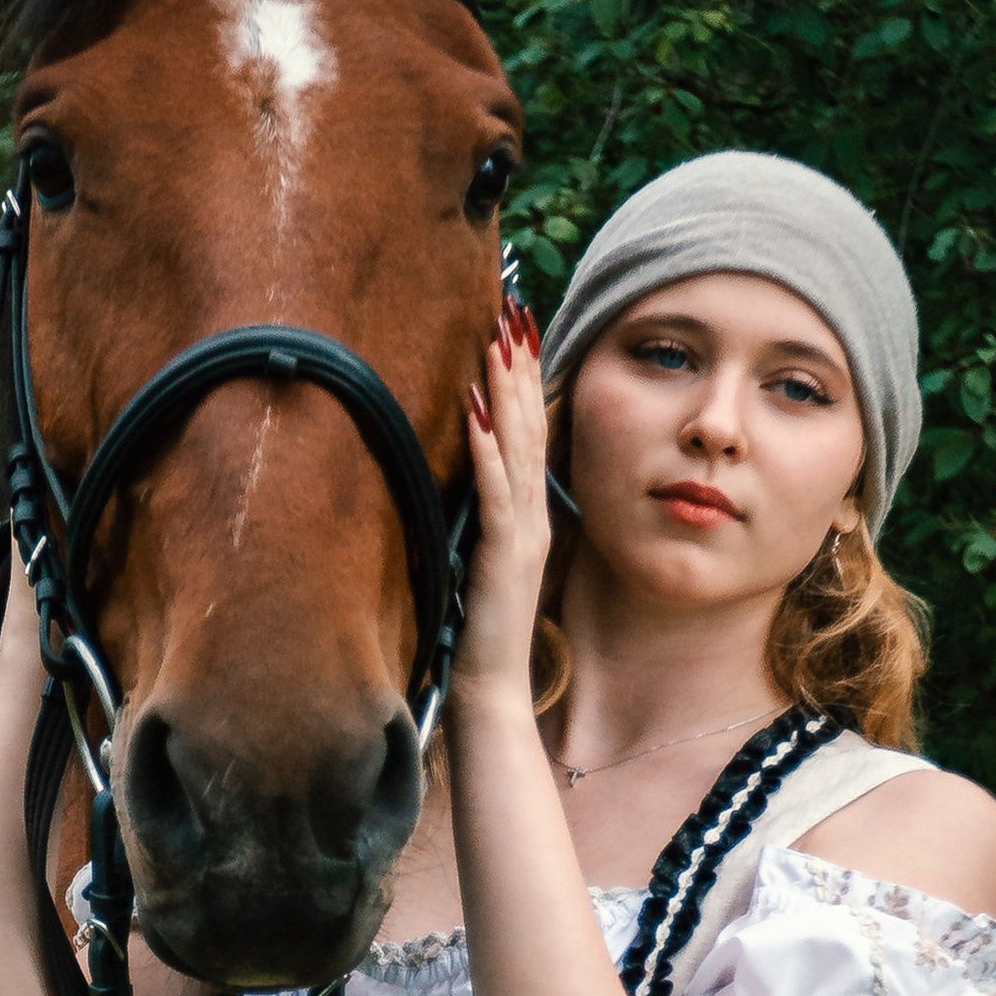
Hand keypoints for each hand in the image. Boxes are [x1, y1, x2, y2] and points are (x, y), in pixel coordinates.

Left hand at [452, 300, 550, 711]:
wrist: (491, 687)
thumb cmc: (479, 630)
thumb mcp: (479, 559)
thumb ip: (480, 518)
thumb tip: (461, 476)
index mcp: (529, 513)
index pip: (529, 431)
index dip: (525, 377)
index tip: (516, 327)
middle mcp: (534, 514)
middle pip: (529, 425)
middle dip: (520, 365)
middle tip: (512, 308)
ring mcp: (523, 533)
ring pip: (516, 447)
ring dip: (506, 390)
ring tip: (497, 339)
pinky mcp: (502, 555)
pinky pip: (495, 491)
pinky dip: (485, 447)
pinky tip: (475, 409)